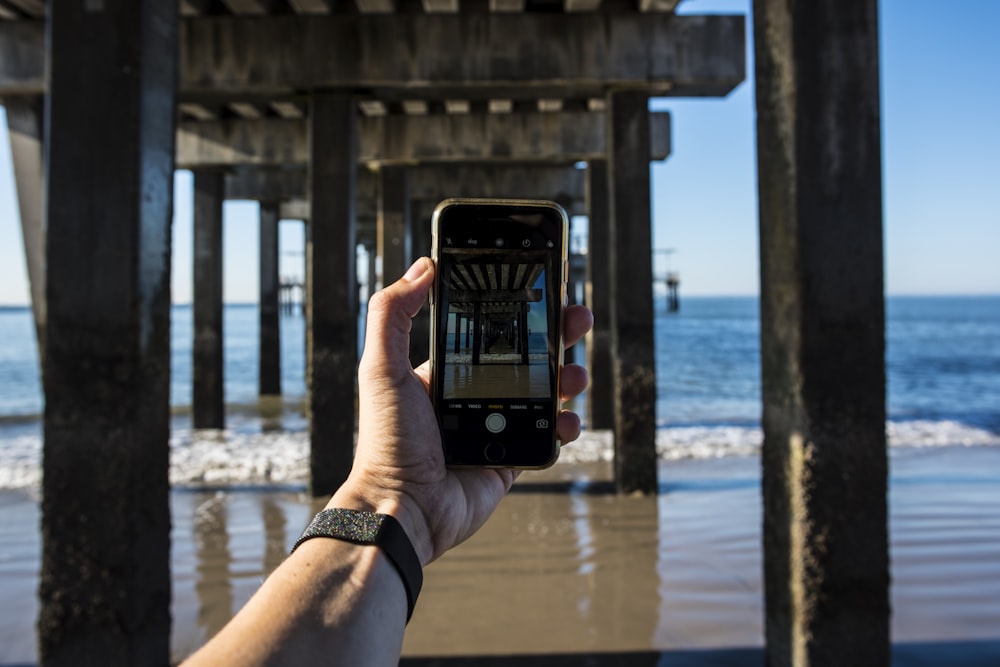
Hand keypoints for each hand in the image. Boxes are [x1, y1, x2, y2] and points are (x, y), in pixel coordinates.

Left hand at [329, 257, 593, 565]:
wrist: (403, 509)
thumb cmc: (387, 442)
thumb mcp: (381, 369)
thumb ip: (393, 314)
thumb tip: (423, 266)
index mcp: (442, 374)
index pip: (487, 332)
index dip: (515, 311)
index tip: (539, 288)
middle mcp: (470, 397)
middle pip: (524, 358)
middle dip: (554, 336)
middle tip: (577, 317)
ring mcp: (493, 429)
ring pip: (542, 395)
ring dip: (566, 378)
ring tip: (576, 374)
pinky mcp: (509, 460)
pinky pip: (545, 437)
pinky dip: (563, 426)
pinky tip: (568, 418)